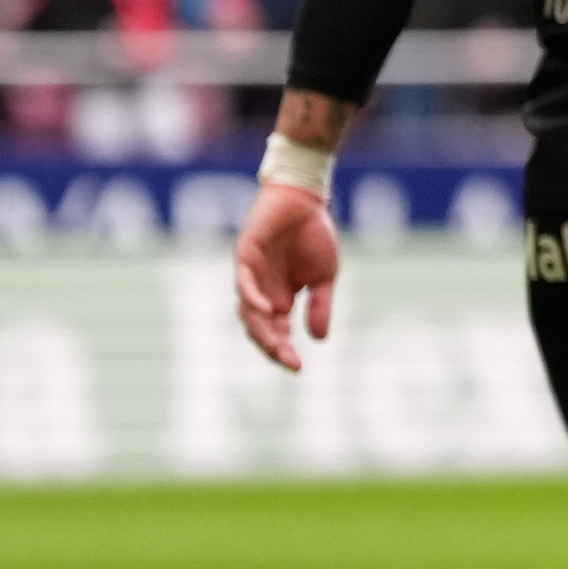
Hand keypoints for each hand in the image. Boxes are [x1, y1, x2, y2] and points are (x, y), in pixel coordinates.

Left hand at [231, 182, 338, 371]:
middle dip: (272, 347)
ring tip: (276, 345)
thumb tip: (319, 339)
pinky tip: (266, 310)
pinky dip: (252, 298)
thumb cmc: (313, 234)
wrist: (305, 200)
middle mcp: (261, 291)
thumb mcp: (324, 277)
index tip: (298, 368)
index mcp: (279, 297)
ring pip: (247, 311)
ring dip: (260, 329)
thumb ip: (320, 306)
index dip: (284, 350)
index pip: (276, 331)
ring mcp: (250, 275)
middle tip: (288, 362)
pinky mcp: (245, 257)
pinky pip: (243, 283)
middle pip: (258, 327)